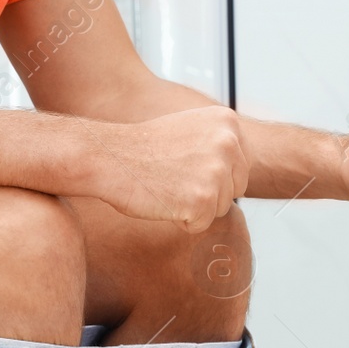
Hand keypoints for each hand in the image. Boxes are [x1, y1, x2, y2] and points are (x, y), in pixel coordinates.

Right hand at [90, 106, 250, 233]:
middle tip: (174, 179)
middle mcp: (229, 143)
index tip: (186, 168)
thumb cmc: (140, 148)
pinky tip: (162, 200)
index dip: (213, 175)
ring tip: (167, 187)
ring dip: (193, 207)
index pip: (241, 166)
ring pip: (219, 209)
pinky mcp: (202, 200)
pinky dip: (180, 220)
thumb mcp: (190, 128)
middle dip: (206, 192)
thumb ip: (218, 141)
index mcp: (227, 122)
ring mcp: (217, 172)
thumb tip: (240, 162)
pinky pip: (200, 225)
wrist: (108, 158)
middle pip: (235, 189)